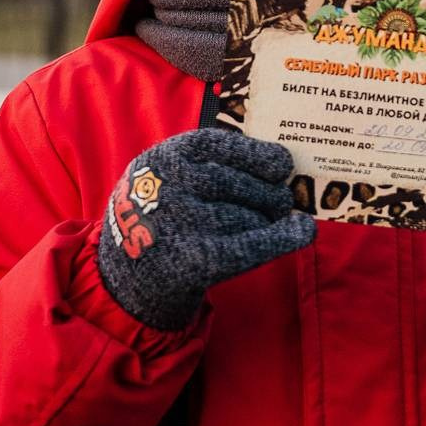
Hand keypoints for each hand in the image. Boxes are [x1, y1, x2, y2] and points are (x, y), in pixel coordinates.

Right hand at [95, 128, 316, 330]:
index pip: (219, 145)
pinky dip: (283, 238)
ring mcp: (179, 225)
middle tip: (281, 201)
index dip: (256, 154)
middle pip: (239, 184)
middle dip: (268, 194)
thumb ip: (208, 166)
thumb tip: (282, 164)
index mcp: (162, 158)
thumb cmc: (159, 218)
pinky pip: (251, 245)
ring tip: (261, 225)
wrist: (122, 280)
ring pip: (247, 217)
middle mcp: (168, 187)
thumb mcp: (164, 179)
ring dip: (264, 222)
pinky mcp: (193, 261)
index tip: (283, 163)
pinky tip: (303, 231)